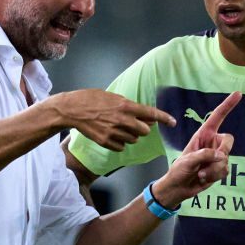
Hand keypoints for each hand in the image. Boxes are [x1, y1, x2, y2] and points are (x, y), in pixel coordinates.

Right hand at [51, 89, 175, 150]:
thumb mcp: (113, 97)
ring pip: (133, 140)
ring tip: (119, 127)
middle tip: (136, 124)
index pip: (151, 113)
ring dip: (131, 135)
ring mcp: (113, 132)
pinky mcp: (105, 141)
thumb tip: (144, 115)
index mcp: (125, 105)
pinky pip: (121, 147)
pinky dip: (120, 143)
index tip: (173, 122)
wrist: (72, 109)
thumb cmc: (91, 99)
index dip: (164, 118)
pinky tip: (112, 134)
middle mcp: (122, 119)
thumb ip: (129, 106)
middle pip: (144, 131)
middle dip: (143, 128)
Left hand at [154, 91, 240, 204]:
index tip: (238, 94)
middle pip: (228, 140)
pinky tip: (204, 178)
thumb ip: (205, 155)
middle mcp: (212, 143)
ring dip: (213, 169)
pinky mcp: (220, 168)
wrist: (179, 187)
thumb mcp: (188, 160)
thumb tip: (221, 156)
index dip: (228, 105)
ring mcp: (217, 156)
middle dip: (222, 152)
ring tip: (200, 174)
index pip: (218, 117)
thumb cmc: (179, 170)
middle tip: (212, 160)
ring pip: (226, 159)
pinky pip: (225, 170)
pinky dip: (215, 176)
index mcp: (203, 134)